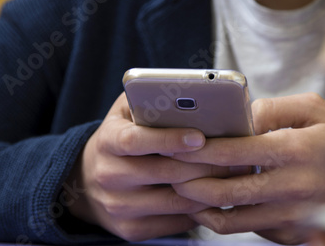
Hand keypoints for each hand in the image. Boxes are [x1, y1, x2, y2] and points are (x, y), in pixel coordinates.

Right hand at [65, 92, 247, 241]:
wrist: (87, 182)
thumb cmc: (119, 139)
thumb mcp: (125, 112)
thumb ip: (149, 99)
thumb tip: (190, 95)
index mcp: (108, 141)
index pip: (136, 140)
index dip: (169, 138)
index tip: (199, 137)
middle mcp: (109, 176)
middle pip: (166, 173)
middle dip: (207, 164)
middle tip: (238, 156)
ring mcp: (119, 207)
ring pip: (177, 202)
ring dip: (210, 188)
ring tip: (234, 174)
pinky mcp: (131, 230)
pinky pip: (176, 222)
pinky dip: (199, 209)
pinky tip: (215, 194)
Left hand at [171, 93, 324, 244]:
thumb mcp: (311, 107)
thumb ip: (270, 109)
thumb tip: (235, 122)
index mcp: (296, 151)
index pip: (235, 153)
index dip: (200, 151)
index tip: (177, 147)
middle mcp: (295, 188)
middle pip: (226, 192)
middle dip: (190, 183)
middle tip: (172, 173)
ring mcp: (295, 217)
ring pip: (232, 220)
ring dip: (201, 207)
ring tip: (185, 192)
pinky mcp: (294, 234)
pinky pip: (250, 230)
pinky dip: (226, 219)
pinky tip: (215, 205)